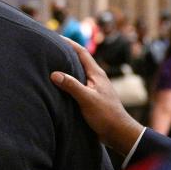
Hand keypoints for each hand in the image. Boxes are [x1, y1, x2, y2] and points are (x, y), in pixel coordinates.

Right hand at [51, 37, 145, 155]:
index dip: (70, 43)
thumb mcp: (87, 99)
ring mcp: (95, 87)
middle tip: (51, 49)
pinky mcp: (93, 97)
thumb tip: (54, 74)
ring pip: (79, 73)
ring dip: (68, 67)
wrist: (118, 132)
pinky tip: (61, 85)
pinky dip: (69, 80)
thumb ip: (72, 86)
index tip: (56, 37)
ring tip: (53, 65)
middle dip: (66, 53)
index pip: (82, 53)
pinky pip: (79, 84)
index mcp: (96, 74)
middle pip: (80, 60)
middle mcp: (96, 78)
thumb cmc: (106, 115)